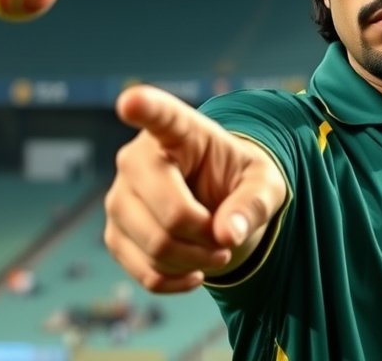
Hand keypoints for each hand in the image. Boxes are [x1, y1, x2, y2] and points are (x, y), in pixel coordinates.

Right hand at [104, 85, 286, 292]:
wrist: (217, 204)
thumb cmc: (240, 181)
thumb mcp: (266, 184)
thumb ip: (255, 203)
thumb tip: (228, 235)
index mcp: (179, 131)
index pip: (159, 115)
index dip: (144, 108)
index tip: (130, 101)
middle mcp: (136, 158)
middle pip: (169, 213)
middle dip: (207, 238)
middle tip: (226, 239)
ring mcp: (119, 197)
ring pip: (155, 247)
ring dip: (195, 261)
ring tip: (214, 250)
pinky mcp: (114, 232)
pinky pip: (145, 272)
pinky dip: (176, 280)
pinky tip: (195, 271)